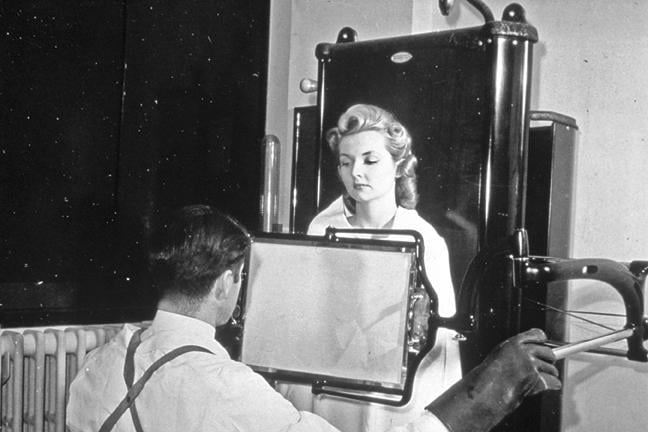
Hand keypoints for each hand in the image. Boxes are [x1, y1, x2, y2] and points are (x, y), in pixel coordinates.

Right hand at [426, 328, 560, 431]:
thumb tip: (529, 350)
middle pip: (548, 352)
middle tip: (546, 365)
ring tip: (541, 379)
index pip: (537, 335)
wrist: (488, 389)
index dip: (542, 340)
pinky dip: (552, 385)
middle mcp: (525, 352)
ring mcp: (532, 365)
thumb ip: (514, 349)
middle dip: (549, 360)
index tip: (544, 342)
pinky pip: (554, 381)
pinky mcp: (537, 379)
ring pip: (552, 369)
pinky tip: (548, 386)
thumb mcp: (499, 353)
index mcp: (514, 343)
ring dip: (549, 375)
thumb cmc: (489, 375)